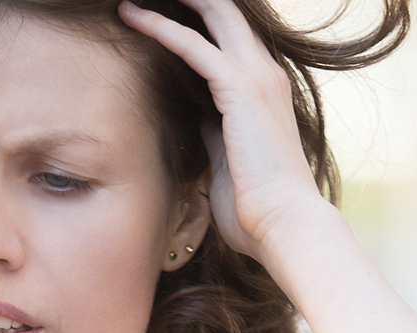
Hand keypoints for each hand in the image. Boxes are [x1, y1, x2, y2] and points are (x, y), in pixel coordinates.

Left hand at [118, 0, 328, 261]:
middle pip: (226, 13)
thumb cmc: (254, 211)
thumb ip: (211, 134)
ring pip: (213, 15)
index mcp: (265, 93)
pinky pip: (193, 45)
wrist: (283, 226)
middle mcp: (266, 76)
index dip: (196, 23)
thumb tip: (193, 122)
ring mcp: (257, 78)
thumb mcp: (226, 162)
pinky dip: (161, 28)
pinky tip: (132, 16)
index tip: (158, 14)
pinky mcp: (241, 90)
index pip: (229, 40)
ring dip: (173, 3)